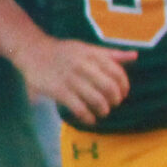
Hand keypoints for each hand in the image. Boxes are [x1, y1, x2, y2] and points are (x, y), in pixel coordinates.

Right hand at [17, 36, 133, 125]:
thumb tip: (135, 56)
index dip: (124, 86)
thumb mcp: (86, 48)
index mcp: (91, 54)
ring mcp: (70, 78)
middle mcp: (82, 65)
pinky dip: (88, 117)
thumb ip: (110, 54)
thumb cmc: (63, 52)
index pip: (117, 72)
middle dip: (115, 100)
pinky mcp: (58, 90)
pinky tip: (89, 118)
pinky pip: (80, 108)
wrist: (32, 50)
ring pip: (96, 100)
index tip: (122, 94)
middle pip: (109, 88)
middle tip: (112, 104)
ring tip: (102, 112)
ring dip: (103, 110)